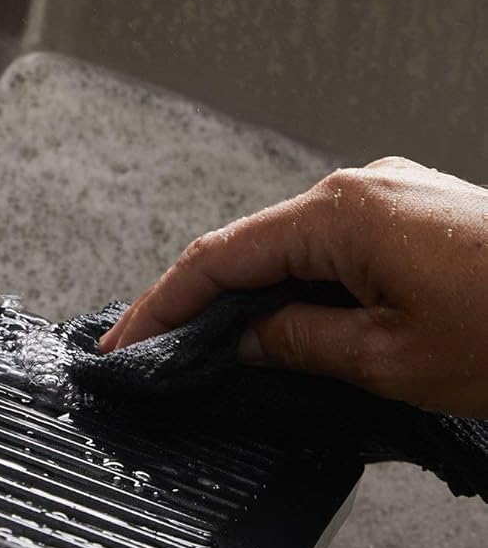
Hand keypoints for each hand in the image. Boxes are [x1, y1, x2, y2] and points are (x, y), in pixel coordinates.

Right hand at [100, 157, 487, 415]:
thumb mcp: (396, 360)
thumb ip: (301, 344)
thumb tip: (246, 342)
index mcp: (342, 213)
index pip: (218, 259)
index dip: (161, 306)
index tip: (125, 343)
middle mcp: (363, 187)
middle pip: (253, 248)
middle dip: (202, 303)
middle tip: (163, 356)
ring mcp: (395, 196)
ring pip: (297, 250)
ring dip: (258, 299)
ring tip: (226, 354)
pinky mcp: (422, 215)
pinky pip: (339, 249)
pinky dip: (305, 288)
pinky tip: (298, 330)